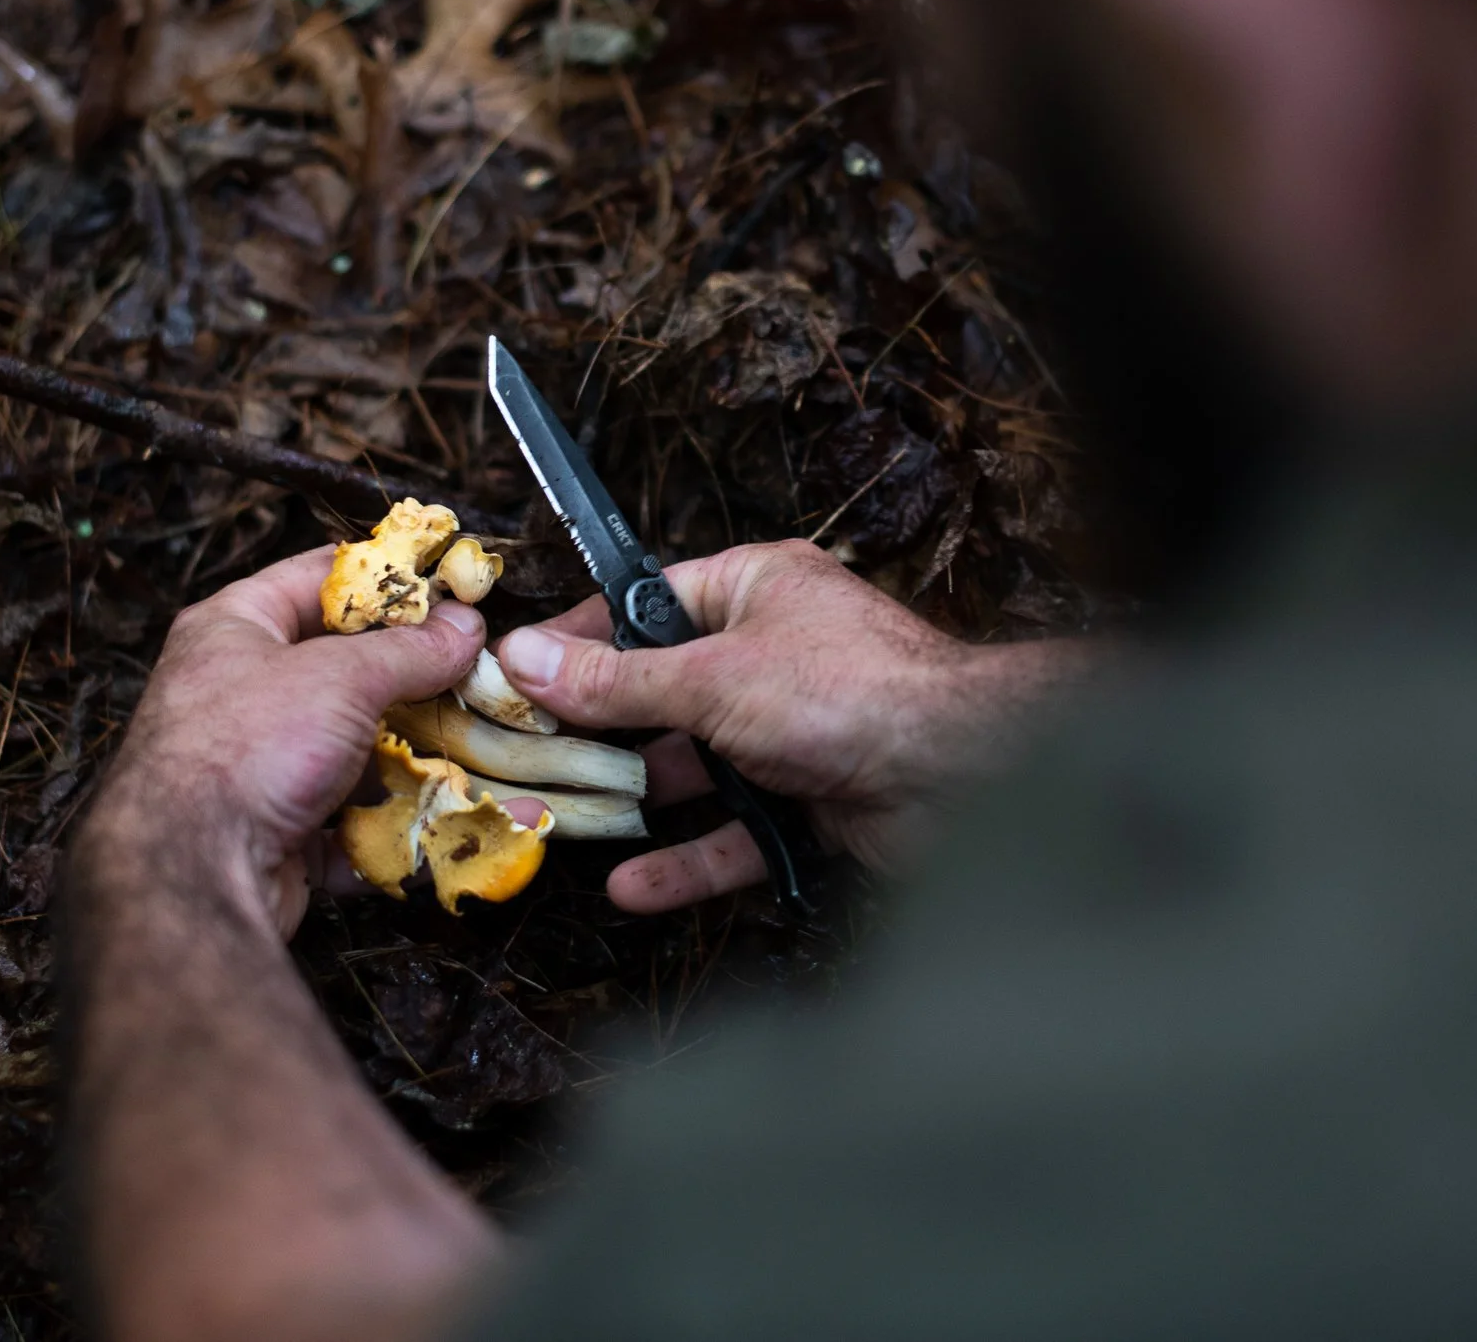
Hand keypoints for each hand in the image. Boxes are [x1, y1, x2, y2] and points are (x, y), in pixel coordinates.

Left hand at [78, 544, 486, 940]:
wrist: (192, 878)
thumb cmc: (246, 749)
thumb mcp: (341, 677)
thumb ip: (410, 650)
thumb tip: (464, 626)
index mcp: (232, 629)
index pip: (315, 578)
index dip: (383, 576)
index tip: (449, 583)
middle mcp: (237, 693)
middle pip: (340, 670)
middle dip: (411, 678)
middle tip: (474, 670)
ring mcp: (256, 768)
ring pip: (350, 751)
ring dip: (410, 757)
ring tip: (473, 747)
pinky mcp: (276, 834)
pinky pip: (349, 821)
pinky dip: (393, 825)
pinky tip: (443, 821)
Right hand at [495, 539, 1086, 912]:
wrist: (964, 772)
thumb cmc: (852, 691)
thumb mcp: (711, 680)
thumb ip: (615, 680)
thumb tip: (526, 657)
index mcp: (754, 588)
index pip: (645, 606)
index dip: (578, 641)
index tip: (512, 676)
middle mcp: (771, 653)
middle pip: (662, 693)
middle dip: (596, 732)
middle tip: (521, 761)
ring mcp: (792, 729)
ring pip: (696, 767)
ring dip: (636, 801)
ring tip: (562, 826)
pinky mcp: (812, 798)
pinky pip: (736, 828)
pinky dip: (690, 858)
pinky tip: (634, 887)